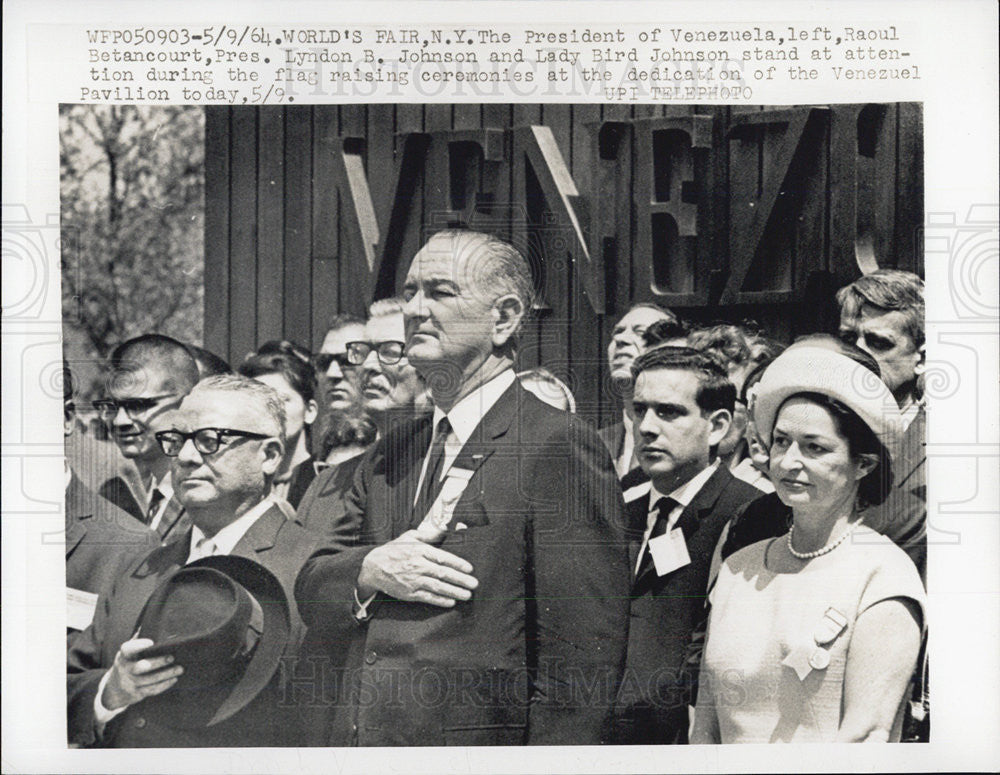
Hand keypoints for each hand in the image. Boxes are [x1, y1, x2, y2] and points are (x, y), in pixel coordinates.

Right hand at [101, 638, 183, 710]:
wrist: (113, 689)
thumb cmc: (128, 662)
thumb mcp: (128, 651)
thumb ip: (139, 638)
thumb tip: (152, 619)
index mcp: (124, 655)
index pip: (128, 649)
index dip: (138, 646)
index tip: (151, 643)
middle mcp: (125, 669)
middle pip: (140, 667)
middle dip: (157, 662)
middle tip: (172, 657)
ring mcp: (130, 682)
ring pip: (148, 680)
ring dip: (166, 675)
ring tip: (180, 669)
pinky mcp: (137, 693)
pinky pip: (151, 690)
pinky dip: (164, 685)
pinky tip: (174, 679)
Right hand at [357, 528, 477, 607]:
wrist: (373, 567)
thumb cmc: (393, 550)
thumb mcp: (409, 537)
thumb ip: (429, 534)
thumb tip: (445, 530)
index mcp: (419, 550)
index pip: (443, 557)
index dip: (458, 563)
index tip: (469, 568)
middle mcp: (418, 565)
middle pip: (443, 573)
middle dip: (461, 580)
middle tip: (474, 584)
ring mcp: (413, 580)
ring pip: (438, 587)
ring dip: (454, 592)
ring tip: (467, 595)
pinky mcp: (409, 593)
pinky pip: (428, 597)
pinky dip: (440, 601)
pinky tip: (451, 602)